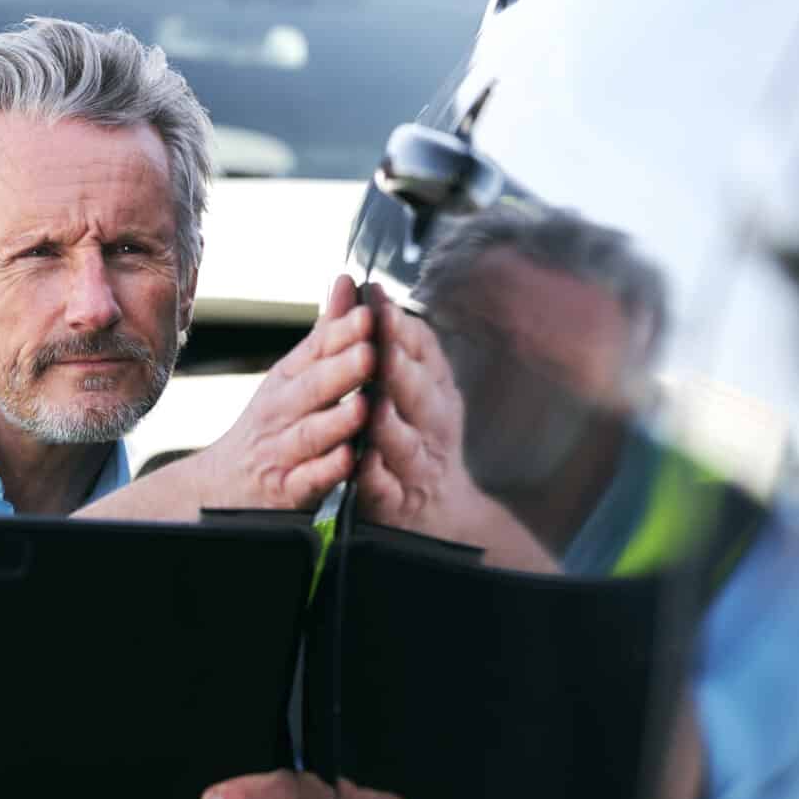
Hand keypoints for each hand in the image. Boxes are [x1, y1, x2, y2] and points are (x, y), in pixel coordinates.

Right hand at [190, 275, 373, 510]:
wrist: (222, 487)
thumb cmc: (271, 425)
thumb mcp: (293, 375)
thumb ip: (326, 333)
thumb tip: (348, 281)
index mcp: (287, 379)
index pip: (316, 351)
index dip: (342, 333)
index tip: (369, 313)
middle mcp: (281, 411)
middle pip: (312, 389)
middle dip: (341, 370)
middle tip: (370, 351)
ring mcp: (282, 452)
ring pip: (310, 434)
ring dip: (337, 420)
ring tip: (363, 407)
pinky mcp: (287, 491)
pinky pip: (307, 480)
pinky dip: (326, 471)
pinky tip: (347, 461)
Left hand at [354, 294, 479, 537]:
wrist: (437, 514)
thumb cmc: (417, 437)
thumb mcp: (409, 383)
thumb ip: (386, 338)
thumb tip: (361, 284)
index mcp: (435, 391)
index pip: (424, 354)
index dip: (403, 331)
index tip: (381, 306)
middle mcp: (434, 425)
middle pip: (420, 396)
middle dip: (401, 370)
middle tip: (381, 349)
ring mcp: (418, 466)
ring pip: (406, 443)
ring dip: (391, 424)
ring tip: (374, 407)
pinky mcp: (398, 503)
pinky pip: (388, 489)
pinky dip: (377, 478)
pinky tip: (363, 465)